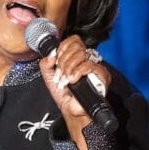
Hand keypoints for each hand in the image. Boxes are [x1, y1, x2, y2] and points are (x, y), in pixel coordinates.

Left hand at [39, 35, 111, 149]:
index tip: (57, 60)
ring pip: (81, 54)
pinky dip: (77, 72)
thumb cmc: (64, 94)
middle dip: (63, 61)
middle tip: (60, 75)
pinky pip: (89, 65)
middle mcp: (88, 59)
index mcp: (76, 57)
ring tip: (66, 80)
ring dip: (68, 68)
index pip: (74, 40)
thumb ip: (46, 63)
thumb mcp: (49, 76)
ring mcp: (96, 66)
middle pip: (76, 46)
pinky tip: (73, 81)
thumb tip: (52, 53)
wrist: (72, 109)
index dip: (64, 47)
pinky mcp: (102, 74)